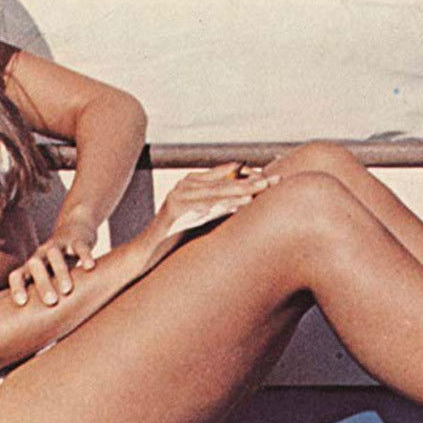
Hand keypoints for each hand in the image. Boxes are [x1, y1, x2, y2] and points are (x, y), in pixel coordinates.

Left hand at [7, 218, 97, 306]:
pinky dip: (84, 256)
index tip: (21, 304)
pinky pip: (80, 247)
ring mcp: (58, 245)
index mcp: (32, 266)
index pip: (17, 275)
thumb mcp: (49, 276)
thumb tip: (35, 331)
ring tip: (68, 289)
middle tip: (50, 302)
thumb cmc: (59, 263)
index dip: (17, 287)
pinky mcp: (77, 239)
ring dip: (60, 272)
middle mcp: (41, 255)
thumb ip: (43, 296)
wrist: (76, 228)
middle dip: (42, 284)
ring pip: (55, 255)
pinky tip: (90, 268)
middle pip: (35, 266)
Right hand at [143, 161, 277, 260]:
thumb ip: (218, 205)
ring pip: (218, 190)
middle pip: (225, 180)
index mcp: (192, 182)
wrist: (148, 251)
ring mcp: (180, 195)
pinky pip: (206, 205)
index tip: (269, 176)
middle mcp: (185, 184)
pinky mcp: (176, 209)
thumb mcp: (200, 215)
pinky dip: (226, 204)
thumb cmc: (177, 235)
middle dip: (251, 180)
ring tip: (263, 188)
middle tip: (274, 180)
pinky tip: (243, 204)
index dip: (248, 173)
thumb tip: (248, 201)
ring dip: (243, 189)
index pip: (226, 171)